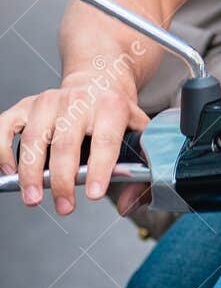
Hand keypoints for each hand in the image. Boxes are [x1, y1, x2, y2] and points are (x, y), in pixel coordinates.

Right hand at [0, 71, 148, 214]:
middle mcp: (78, 100)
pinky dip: (2, 150)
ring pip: (33, 138)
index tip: (93, 193)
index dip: (99, 169)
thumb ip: (140, 170)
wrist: (98, 79)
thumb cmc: (116, 113)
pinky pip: (4, 126)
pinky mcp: (26, 105)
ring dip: (30, 173)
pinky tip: (9, 172)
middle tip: (64, 207)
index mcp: (111, 106)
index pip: (105, 141)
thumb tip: (127, 205)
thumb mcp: (139, 132)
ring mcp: (48, 101)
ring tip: (33, 198)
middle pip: (65, 144)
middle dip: (62, 181)